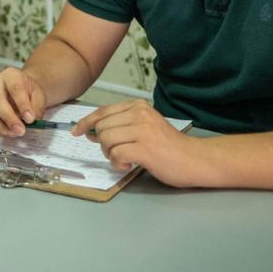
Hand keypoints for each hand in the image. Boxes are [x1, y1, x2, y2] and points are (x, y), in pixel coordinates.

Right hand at [0, 67, 47, 136]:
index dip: (23, 105)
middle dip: (9, 118)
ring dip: (0, 126)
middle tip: (21, 130)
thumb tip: (34, 120)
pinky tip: (6, 133)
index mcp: (10, 75)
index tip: (31, 119)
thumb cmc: (28, 91)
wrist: (20, 90)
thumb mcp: (38, 94)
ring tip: (14, 133)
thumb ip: (37, 106)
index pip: (15, 89)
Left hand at [72, 99, 199, 187]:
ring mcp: (143, 130)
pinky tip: (129, 165)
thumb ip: (121, 124)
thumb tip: (90, 130)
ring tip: (125, 159)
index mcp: (139, 106)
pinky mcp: (145, 148)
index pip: (103, 111)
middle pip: (102, 126)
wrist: (195, 160)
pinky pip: (116, 153)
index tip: (77, 130)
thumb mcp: (145, 126)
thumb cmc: (169, 147)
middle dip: (102, 143)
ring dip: (110, 154)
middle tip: (116, 153)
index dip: (86, 122)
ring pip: (106, 139)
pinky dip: (118, 162)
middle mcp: (140, 114)